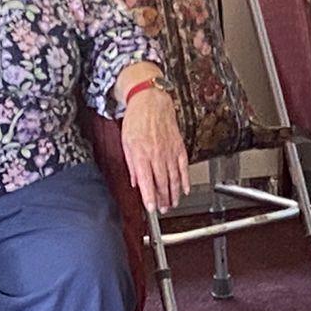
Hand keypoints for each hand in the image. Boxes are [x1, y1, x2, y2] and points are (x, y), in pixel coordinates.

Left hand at [121, 88, 189, 211]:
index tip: (150, 208)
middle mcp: (156, 154)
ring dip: (173, 194)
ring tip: (172, 204)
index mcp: (141, 154)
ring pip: (173, 178)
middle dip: (162, 199)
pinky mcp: (179, 147)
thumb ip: (131, 164)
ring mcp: (169, 151)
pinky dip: (185, 180)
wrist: (151, 100)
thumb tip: (135, 182)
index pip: (146, 181)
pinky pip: (183, 167)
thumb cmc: (136, 120)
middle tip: (162, 209)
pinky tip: (184, 189)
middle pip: (162, 183)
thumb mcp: (126, 142)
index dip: (149, 197)